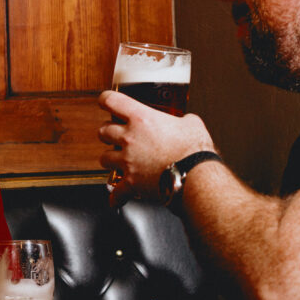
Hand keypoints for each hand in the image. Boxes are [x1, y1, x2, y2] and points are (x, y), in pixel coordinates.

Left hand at [98, 90, 214, 205]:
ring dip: (110, 160)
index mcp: (141, 119)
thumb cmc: (195, 150)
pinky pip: (116, 191)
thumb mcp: (192, 124)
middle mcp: (129, 138)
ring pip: (104, 158)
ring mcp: (127, 161)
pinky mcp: (130, 183)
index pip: (112, 101)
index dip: (105, 100)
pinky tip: (117, 199)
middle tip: (115, 136)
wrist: (196, 177)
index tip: (104, 102)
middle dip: (108, 133)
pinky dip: (116, 197)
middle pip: (103, 131)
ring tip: (118, 162)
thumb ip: (182, 120)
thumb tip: (184, 122)